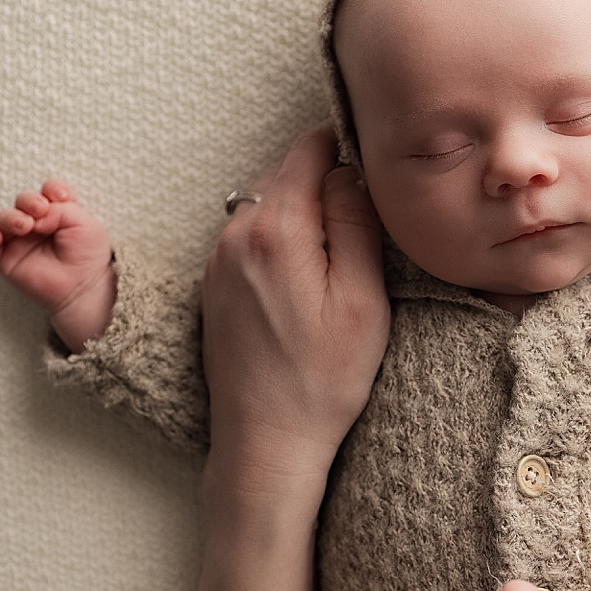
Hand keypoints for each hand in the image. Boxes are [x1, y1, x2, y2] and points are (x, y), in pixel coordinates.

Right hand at [0, 181, 116, 351]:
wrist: (83, 287)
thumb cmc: (87, 255)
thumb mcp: (84, 224)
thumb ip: (62, 210)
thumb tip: (36, 215)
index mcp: (57, 212)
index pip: (47, 191)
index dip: (52, 189)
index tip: (62, 197)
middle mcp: (36, 223)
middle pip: (23, 200)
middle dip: (29, 200)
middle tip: (40, 210)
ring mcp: (19, 240)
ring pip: (3, 218)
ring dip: (11, 218)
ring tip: (25, 226)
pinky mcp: (5, 259)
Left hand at [200, 125, 389, 471]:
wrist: (265, 442)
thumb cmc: (321, 379)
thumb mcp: (363, 299)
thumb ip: (356, 223)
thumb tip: (349, 171)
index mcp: (276, 230)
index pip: (310, 148)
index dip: (347, 150)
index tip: (375, 177)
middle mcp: (235, 234)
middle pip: (287, 173)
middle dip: (326, 184)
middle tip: (367, 226)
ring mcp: (218, 259)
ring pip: (269, 205)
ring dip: (304, 216)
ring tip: (339, 261)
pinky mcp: (214, 283)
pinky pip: (252, 237)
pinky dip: (282, 243)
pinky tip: (307, 283)